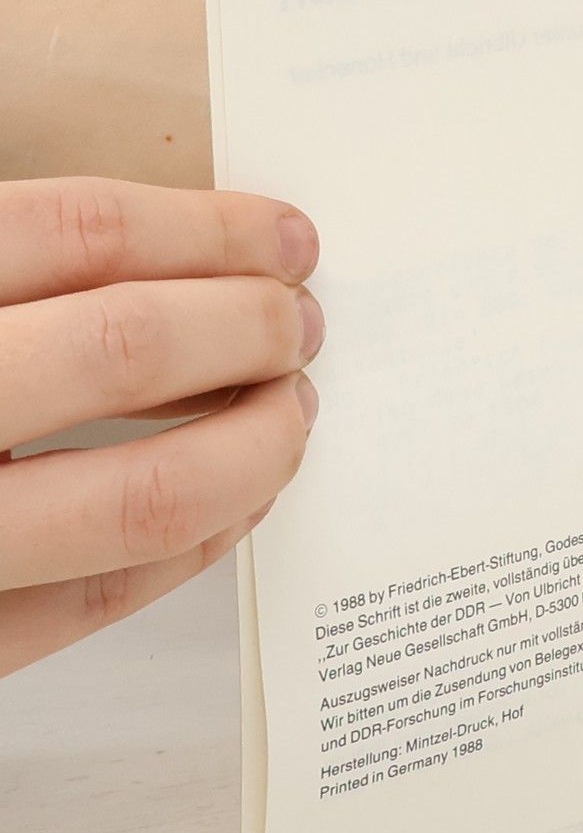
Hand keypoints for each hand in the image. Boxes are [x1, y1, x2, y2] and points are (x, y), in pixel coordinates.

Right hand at [0, 178, 321, 675]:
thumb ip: (8, 270)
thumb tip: (175, 251)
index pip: (77, 233)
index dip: (208, 229)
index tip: (288, 237)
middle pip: (126, 346)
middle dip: (250, 327)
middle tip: (302, 323)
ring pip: (137, 493)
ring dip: (252, 444)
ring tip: (293, 409)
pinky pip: (93, 602)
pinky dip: (195, 547)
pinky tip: (240, 503)